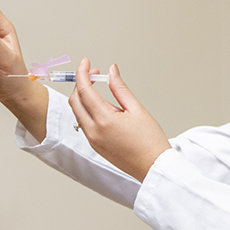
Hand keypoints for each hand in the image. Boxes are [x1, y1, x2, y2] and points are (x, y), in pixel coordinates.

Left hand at [69, 58, 170, 181]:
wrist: (153, 167)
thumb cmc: (150, 141)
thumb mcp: (136, 109)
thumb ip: (120, 88)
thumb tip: (111, 71)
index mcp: (104, 121)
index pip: (84, 90)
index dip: (82, 73)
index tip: (86, 62)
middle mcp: (93, 132)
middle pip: (75, 101)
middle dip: (81, 83)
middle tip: (94, 74)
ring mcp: (92, 140)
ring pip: (78, 112)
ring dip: (84, 97)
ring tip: (102, 90)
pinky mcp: (94, 145)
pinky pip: (84, 123)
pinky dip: (88, 110)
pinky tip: (104, 107)